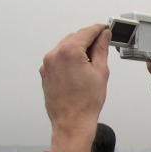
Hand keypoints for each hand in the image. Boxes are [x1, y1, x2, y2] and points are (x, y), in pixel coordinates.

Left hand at [41, 24, 109, 138]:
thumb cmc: (86, 103)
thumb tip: (104, 36)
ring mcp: (47, 64)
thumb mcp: (100, 72)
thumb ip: (101, 49)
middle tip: (102, 44)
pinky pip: (58, 58)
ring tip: (92, 60)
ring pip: (65, 47)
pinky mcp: (45, 72)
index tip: (105, 29)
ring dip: (78, 48)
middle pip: (74, 38)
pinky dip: (69, 58)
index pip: (86, 32)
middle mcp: (55, 55)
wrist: (72, 122)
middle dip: (88, 39)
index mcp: (69, 52)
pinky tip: (79, 69)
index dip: (98, 29)